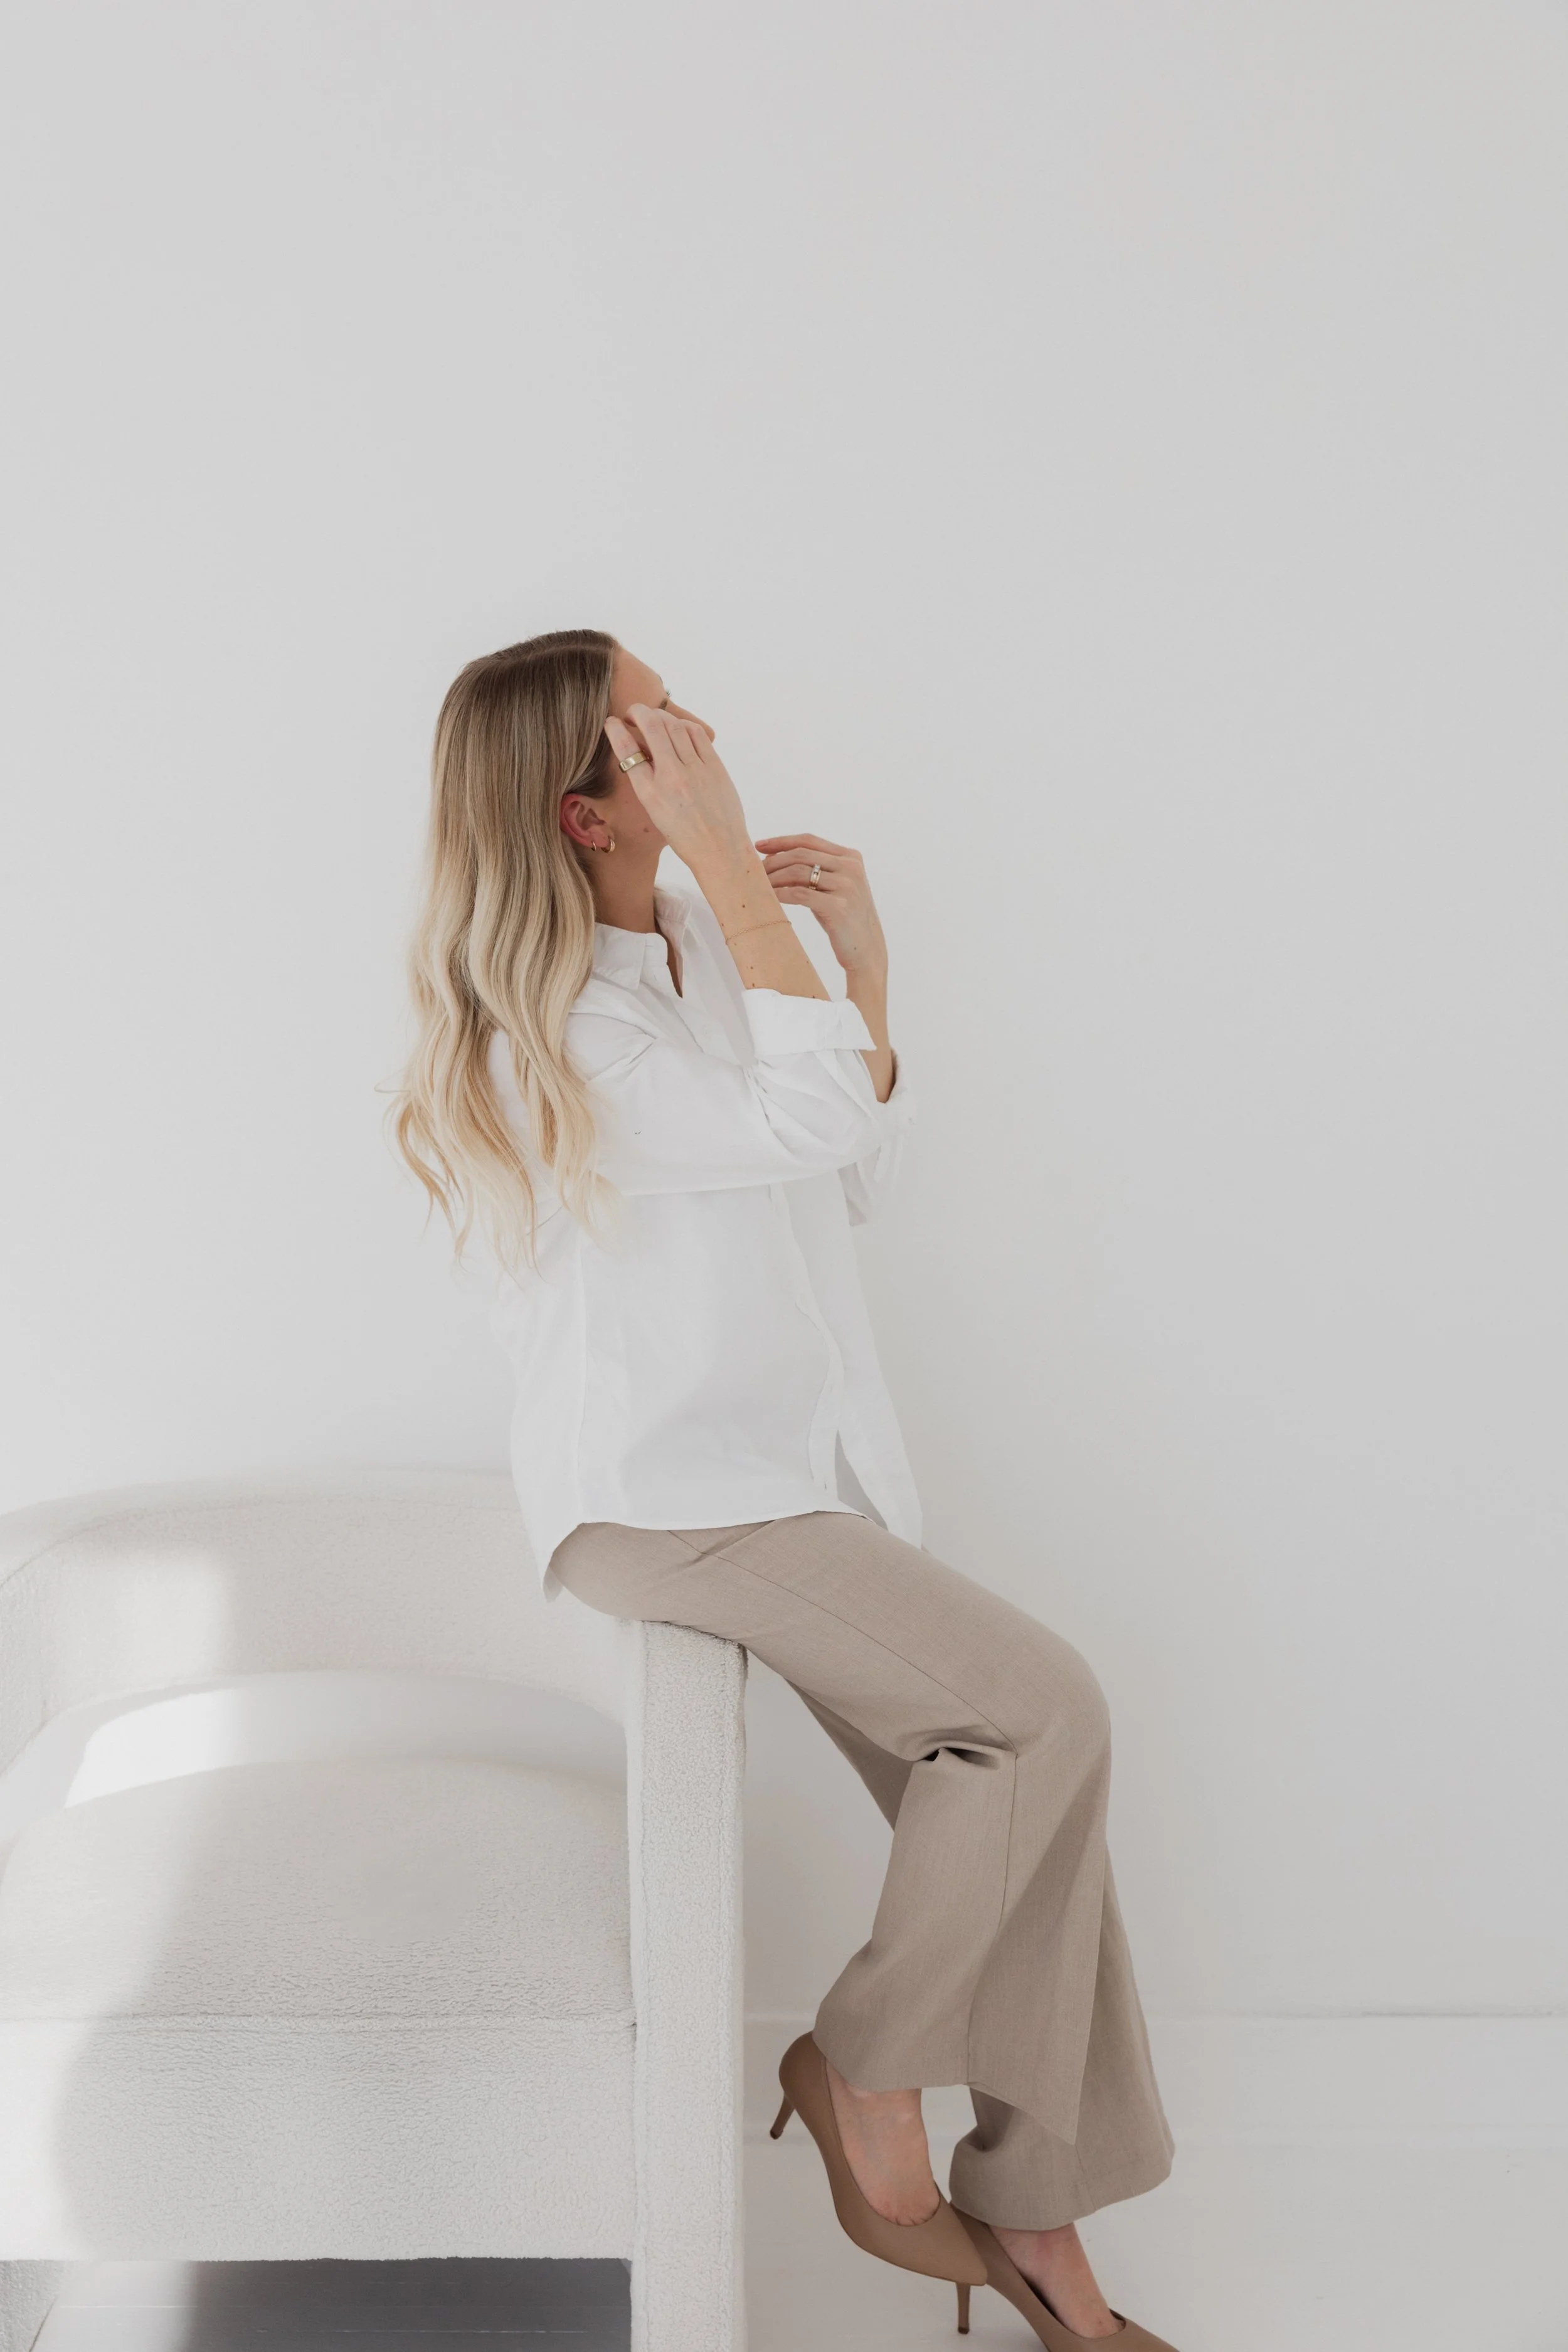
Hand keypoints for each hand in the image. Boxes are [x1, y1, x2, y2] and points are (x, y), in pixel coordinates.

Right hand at [603, 705, 752, 871]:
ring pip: (674, 724)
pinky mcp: (715, 767)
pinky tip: (679, 730)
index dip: (615, 730)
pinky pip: (696, 733)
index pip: (626, 750)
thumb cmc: (685, 836)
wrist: (720, 851)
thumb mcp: (655, 812)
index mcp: (650, 794)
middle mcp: (671, 778)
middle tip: (633, 714)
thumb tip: (644, 751)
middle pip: (651, 726)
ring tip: (656, 721)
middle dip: (638, 712)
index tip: (611, 722)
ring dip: (661, 716)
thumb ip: (648, 782)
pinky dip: (683, 725)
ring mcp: (695, 770)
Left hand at [754, 834, 887, 979]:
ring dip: (774, 877)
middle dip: (773, 860)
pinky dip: (780, 894)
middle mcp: (851, 868)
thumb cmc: (844, 919)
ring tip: (758, 885)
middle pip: (801, 854)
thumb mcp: (834, 888)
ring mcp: (847, 886)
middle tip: (754, 870)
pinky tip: (769, 898)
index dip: (781, 841)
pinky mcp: (839, 907)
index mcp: (851, 857)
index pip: (809, 841)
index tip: (759, 845)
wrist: (866, 950)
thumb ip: (817, 870)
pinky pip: (800, 894)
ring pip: (798, 872)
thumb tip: (775, 858)